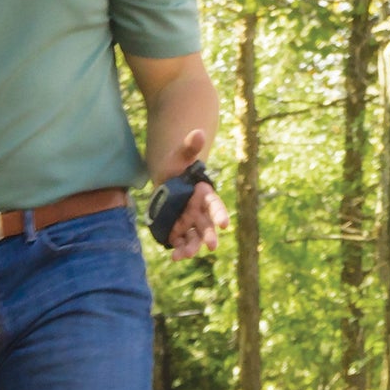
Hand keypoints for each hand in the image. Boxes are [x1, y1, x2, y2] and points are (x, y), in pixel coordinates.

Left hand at [161, 129, 230, 261]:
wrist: (165, 178)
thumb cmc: (176, 165)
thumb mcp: (180, 155)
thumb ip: (189, 147)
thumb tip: (198, 133)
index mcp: (204, 194)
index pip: (214, 205)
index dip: (220, 214)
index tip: (224, 224)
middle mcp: (199, 211)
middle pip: (207, 225)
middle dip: (209, 236)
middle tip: (213, 246)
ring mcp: (189, 222)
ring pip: (194, 237)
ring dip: (192, 247)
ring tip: (184, 256)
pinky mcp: (177, 229)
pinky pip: (180, 241)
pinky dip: (178, 249)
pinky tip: (174, 256)